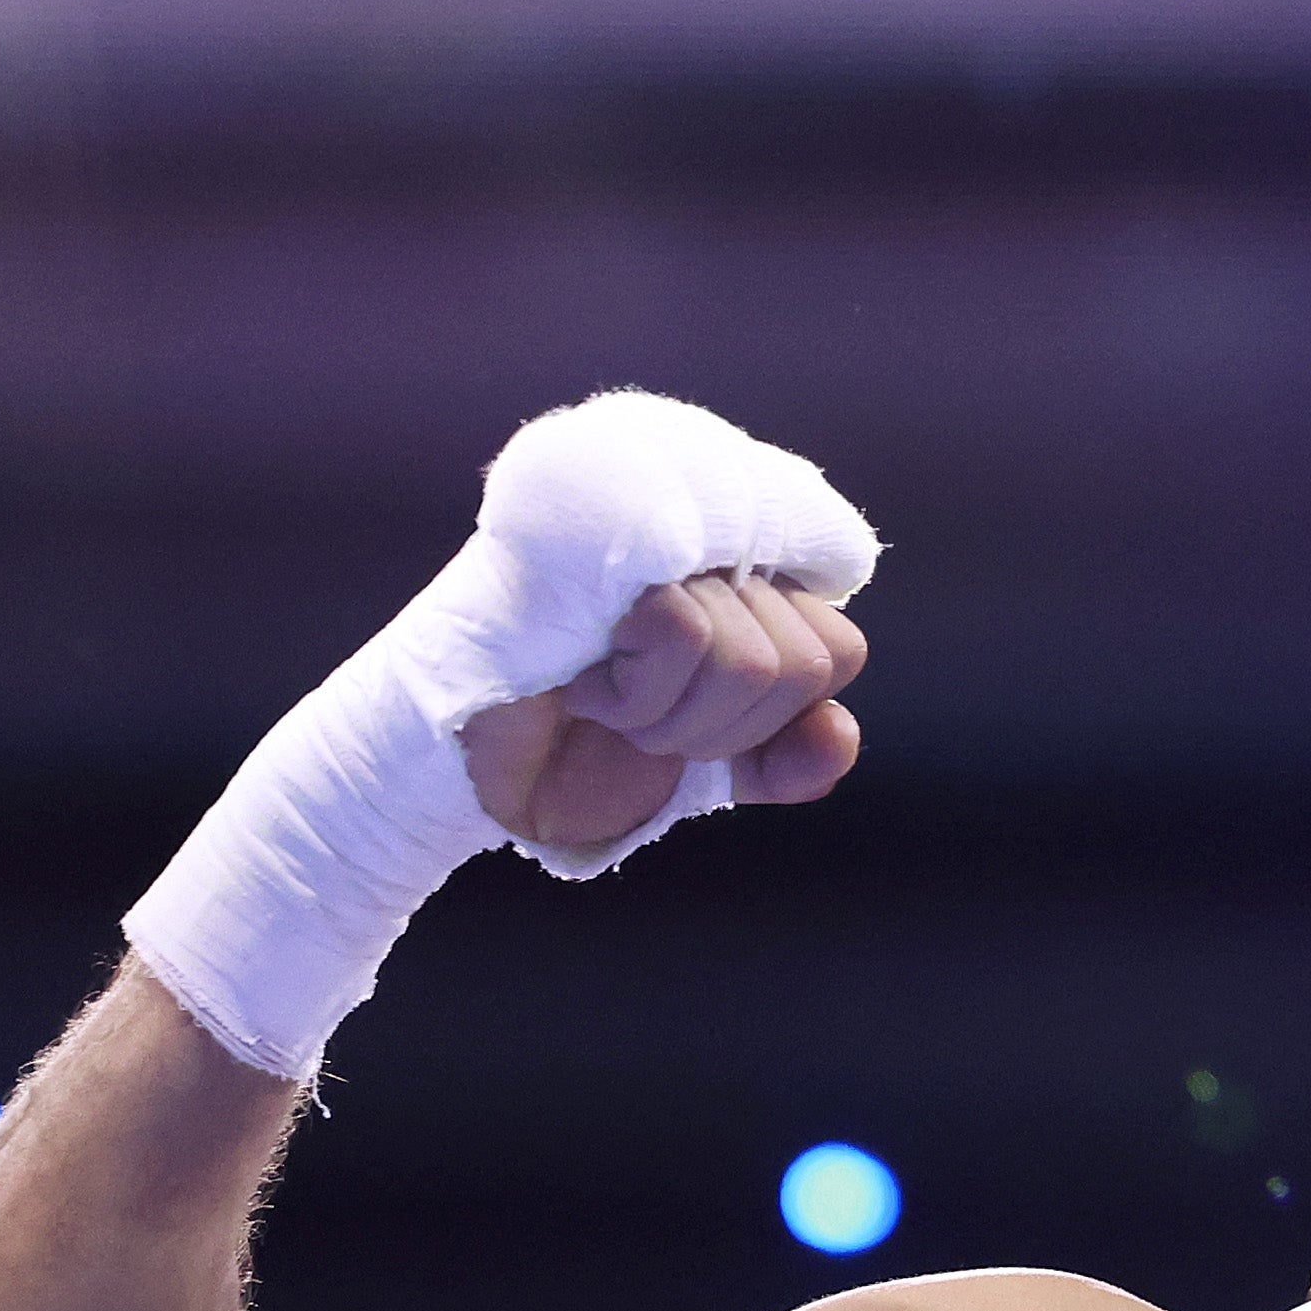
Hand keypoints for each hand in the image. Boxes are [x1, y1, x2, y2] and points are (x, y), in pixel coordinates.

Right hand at [458, 570, 866, 857]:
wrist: (470, 776)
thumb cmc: (578, 753)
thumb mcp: (707, 772)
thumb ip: (783, 760)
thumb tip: (838, 732)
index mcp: (744, 581)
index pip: (840, 649)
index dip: (773, 716)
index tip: (689, 718)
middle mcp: (710, 540)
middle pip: (811, 659)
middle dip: (723, 728)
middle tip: (638, 711)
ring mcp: (659, 534)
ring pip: (757, 657)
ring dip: (674, 717)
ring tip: (605, 693)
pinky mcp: (606, 545)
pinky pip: (691, 633)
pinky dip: (639, 694)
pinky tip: (583, 681)